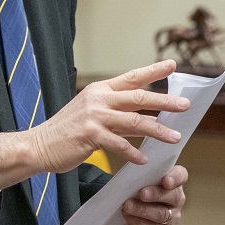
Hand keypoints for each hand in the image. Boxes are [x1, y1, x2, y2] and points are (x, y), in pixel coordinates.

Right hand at [26, 60, 189, 173]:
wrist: (40, 144)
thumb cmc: (67, 131)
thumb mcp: (93, 116)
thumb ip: (119, 116)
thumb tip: (146, 120)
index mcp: (99, 90)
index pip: (131, 77)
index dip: (153, 71)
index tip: (172, 65)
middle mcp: (98, 99)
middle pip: (137, 97)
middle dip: (164, 101)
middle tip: (185, 105)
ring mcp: (94, 116)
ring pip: (133, 121)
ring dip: (157, 130)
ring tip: (175, 138)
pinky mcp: (90, 135)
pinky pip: (119, 144)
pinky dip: (133, 153)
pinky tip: (143, 160)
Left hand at [114, 165, 187, 224]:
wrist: (127, 221)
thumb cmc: (133, 195)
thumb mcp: (133, 181)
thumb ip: (137, 173)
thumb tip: (131, 163)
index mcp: (171, 182)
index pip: (181, 175)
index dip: (176, 177)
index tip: (165, 180)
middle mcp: (175, 199)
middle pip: (173, 195)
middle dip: (156, 194)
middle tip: (142, 193)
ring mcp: (173, 216)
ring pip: (162, 214)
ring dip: (143, 209)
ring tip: (127, 205)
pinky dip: (140, 222)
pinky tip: (128, 216)